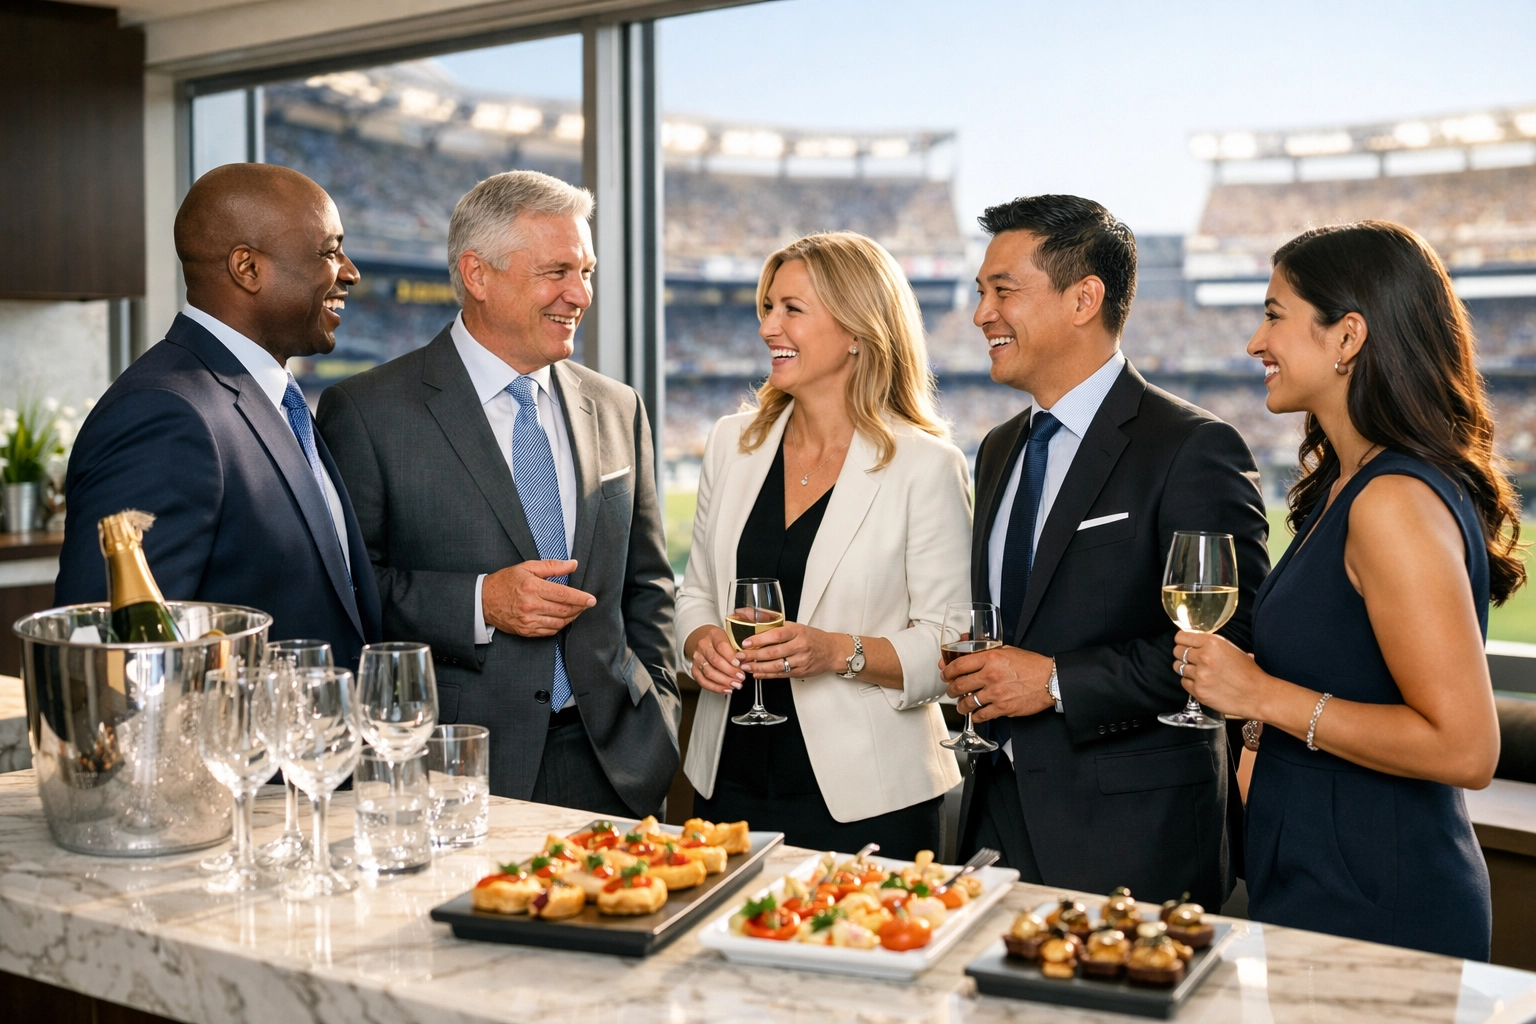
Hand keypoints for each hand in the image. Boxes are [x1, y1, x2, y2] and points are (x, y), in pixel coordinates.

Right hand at [482, 559, 594, 636]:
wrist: (483, 600)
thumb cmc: (506, 581)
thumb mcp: (527, 567)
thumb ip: (552, 566)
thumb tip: (573, 565)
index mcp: (532, 587)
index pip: (564, 594)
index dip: (580, 598)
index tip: (591, 599)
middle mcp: (531, 606)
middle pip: (564, 610)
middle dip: (579, 608)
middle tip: (586, 604)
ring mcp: (528, 620)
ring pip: (558, 623)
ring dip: (571, 618)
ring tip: (576, 610)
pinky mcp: (525, 631)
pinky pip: (549, 631)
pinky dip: (559, 626)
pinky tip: (562, 618)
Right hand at [688, 626, 743, 693]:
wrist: (707, 642)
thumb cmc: (722, 641)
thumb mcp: (731, 638)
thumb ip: (738, 649)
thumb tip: (747, 662)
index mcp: (714, 635)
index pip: (721, 646)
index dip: (731, 657)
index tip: (740, 665)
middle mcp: (703, 646)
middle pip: (715, 660)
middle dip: (729, 671)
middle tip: (741, 677)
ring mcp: (697, 658)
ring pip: (709, 672)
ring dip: (724, 681)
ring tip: (735, 685)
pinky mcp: (694, 669)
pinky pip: (703, 681)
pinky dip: (715, 687)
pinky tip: (726, 689)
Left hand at [736, 622, 839, 678]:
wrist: (831, 651)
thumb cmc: (810, 636)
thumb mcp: (794, 626)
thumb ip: (771, 622)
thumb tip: (746, 614)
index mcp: (797, 631)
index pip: (776, 635)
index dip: (759, 640)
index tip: (745, 642)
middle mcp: (800, 646)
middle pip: (774, 652)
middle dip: (754, 656)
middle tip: (739, 657)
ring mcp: (801, 661)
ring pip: (776, 666)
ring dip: (758, 667)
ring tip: (745, 666)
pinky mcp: (800, 672)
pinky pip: (781, 675)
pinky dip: (767, 675)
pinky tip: (756, 673)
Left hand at [940, 645, 1054, 721]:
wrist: (1050, 680)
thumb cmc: (1031, 665)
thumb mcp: (1007, 650)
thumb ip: (986, 650)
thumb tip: (966, 646)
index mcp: (990, 658)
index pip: (959, 665)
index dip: (947, 671)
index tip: (945, 674)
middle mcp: (991, 675)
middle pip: (959, 685)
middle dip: (950, 689)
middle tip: (950, 691)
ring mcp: (996, 693)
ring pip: (967, 702)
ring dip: (961, 705)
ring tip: (961, 705)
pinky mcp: (1003, 708)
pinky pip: (981, 715)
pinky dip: (975, 716)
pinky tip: (976, 714)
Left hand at [1172, 630, 1270, 719]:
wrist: (1258, 694)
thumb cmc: (1249, 672)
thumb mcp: (1232, 649)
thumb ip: (1211, 645)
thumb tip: (1195, 642)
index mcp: (1212, 643)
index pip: (1181, 637)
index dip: (1182, 641)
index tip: (1184, 645)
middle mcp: (1204, 657)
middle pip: (1177, 651)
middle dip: (1183, 655)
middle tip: (1192, 660)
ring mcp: (1200, 675)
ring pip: (1178, 667)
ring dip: (1186, 669)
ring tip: (1199, 672)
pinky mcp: (1198, 691)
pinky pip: (1184, 682)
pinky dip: (1190, 683)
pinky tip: (1202, 683)